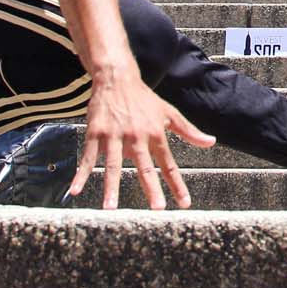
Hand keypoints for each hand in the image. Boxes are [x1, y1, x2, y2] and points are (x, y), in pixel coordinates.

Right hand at [68, 67, 214, 209]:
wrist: (118, 79)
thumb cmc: (145, 100)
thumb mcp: (169, 113)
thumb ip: (189, 131)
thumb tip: (211, 142)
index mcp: (155, 134)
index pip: (169, 164)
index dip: (177, 184)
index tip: (184, 203)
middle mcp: (136, 136)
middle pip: (144, 166)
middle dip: (151, 187)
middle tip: (157, 208)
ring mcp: (114, 135)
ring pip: (112, 164)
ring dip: (111, 186)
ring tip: (110, 208)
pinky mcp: (95, 133)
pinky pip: (88, 156)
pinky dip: (81, 173)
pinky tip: (75, 190)